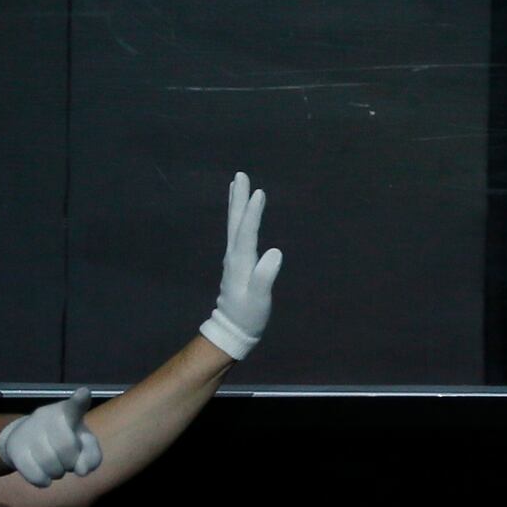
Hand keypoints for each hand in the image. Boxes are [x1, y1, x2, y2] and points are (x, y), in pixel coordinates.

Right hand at [0, 396, 102, 488]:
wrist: (24, 438)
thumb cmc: (62, 439)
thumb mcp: (82, 444)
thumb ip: (91, 456)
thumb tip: (83, 470)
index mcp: (67, 410)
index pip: (75, 405)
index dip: (80, 400)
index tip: (83, 394)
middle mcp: (47, 415)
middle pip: (66, 446)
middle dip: (71, 462)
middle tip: (68, 464)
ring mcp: (29, 430)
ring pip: (48, 461)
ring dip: (57, 473)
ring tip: (57, 470)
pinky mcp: (15, 448)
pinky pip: (32, 472)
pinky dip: (42, 480)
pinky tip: (46, 480)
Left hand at [195, 172, 282, 360]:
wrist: (232, 330)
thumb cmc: (248, 315)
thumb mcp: (259, 299)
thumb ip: (265, 277)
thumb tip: (274, 252)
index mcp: (240, 262)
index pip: (246, 232)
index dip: (253, 213)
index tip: (259, 191)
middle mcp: (233, 256)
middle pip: (235, 222)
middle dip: (238, 198)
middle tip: (240, 175)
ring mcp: (233, 258)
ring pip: (234, 225)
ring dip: (236, 204)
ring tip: (237, 185)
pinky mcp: (236, 262)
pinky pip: (236, 232)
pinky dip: (238, 217)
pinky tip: (240, 213)